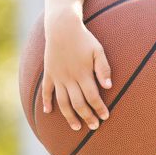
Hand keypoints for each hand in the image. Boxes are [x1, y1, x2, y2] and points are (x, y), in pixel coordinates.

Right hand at [42, 12, 111, 130]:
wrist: (62, 27)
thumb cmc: (83, 38)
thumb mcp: (98, 50)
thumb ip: (103, 68)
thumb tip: (109, 87)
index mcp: (83, 73)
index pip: (93, 97)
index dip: (99, 108)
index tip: (105, 117)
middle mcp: (70, 78)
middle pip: (78, 103)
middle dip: (87, 117)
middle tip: (94, 127)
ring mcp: (58, 77)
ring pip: (63, 102)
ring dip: (69, 116)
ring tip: (76, 127)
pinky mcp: (49, 73)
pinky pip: (46, 90)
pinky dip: (46, 102)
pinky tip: (48, 112)